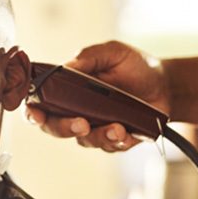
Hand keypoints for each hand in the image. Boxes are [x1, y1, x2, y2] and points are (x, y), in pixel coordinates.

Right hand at [25, 40, 169, 151]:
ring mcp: (94, 126)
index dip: (33, 111)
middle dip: (64, 128)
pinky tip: (128, 133)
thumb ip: (89, 56)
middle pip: (56, 127)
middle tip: (81, 123)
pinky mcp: (114, 138)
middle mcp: (75, 110)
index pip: (41, 103)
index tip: (37, 114)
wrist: (164, 82)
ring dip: (98, 136)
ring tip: (117, 128)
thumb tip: (67, 66)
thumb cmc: (133, 65)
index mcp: (67, 89)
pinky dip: (117, 142)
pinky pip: (109, 146)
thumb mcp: (112, 52)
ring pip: (84, 140)